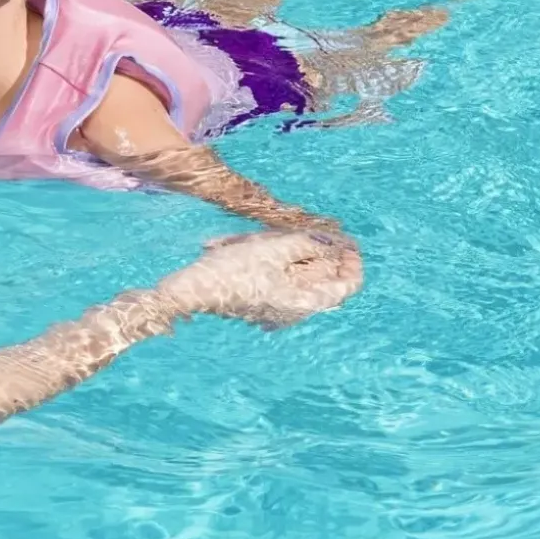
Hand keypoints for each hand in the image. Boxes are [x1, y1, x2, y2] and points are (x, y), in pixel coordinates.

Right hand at [158, 231, 362, 329]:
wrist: (188, 290)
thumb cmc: (231, 272)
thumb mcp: (274, 249)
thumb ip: (309, 244)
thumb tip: (333, 242)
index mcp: (304, 303)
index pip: (348, 284)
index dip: (352, 259)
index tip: (346, 239)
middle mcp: (294, 309)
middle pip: (320, 275)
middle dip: (310, 249)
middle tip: (298, 229)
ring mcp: (276, 306)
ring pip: (294, 271)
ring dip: (280, 249)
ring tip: (251, 236)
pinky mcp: (259, 299)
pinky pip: (274, 275)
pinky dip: (265, 257)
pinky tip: (238, 244)